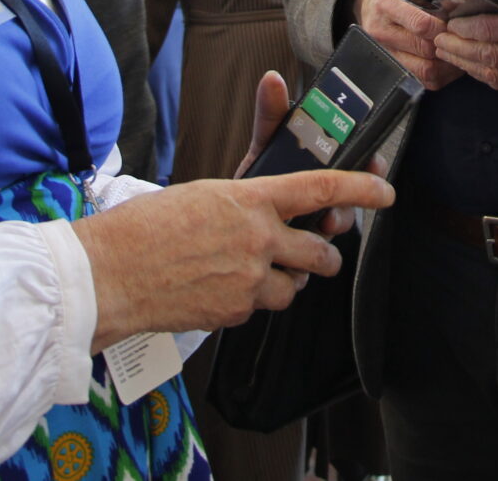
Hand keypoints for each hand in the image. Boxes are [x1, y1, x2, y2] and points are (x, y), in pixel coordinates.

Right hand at [73, 165, 394, 350]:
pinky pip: (262, 306)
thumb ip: (245, 204)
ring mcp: (250, 279)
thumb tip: (268, 212)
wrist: (110, 274)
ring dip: (287, 281)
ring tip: (254, 272)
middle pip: (322, 252)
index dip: (363, 187)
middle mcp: (259, 238)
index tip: (386, 191)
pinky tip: (220, 289)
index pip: (323, 187)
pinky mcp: (236, 311)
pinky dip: (252, 300)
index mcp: (251, 199)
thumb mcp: (202, 195)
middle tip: (318, 253)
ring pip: (297, 286)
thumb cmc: (145, 227)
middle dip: (326, 256)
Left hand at [234, 70, 383, 236]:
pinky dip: (315, 246)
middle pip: (356, 193)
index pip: (360, 158)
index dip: (371, 162)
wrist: (230, 219)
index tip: (373, 162)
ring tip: (325, 222)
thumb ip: (271, 114)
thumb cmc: (257, 176)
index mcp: (324, 164)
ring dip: (338, 221)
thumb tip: (272, 78)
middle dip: (358, 196)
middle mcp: (327, 192)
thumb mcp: (265, 143)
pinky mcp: (307, 246)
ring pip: (342, 220)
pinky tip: (304, 241)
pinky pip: (319, 248)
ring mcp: (320, 220)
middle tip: (347, 200)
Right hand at [354, 0, 463, 89]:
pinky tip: (447, 62)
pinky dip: (441, 74)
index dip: (442, 28)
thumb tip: (459, 9)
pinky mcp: (392, 69)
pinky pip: (423, 81)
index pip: (420, 24)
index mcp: (387, 5)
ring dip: (446, 63)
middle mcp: (382, 32)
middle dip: (446, 45)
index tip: (452, 26)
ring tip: (455, 52)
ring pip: (425, 70)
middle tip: (459, 40)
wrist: (368, 8)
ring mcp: (385, 53)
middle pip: (424, 49)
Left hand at [431, 0, 497, 91]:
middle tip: (440, 41)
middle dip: (458, 49)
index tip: (450, 23)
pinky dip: (485, 76)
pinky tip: (471, 64)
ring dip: (466, 65)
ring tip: (448, 53)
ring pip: (495, 74)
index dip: (466, 28)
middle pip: (490, 56)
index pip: (493, 30)